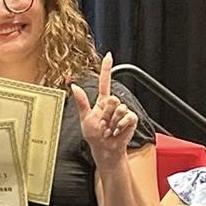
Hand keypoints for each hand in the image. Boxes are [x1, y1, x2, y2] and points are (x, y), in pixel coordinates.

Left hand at [71, 54, 139, 171]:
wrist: (105, 149)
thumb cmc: (94, 136)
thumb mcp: (84, 119)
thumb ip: (81, 102)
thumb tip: (74, 86)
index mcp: (101, 102)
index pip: (104, 82)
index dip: (106, 69)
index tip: (108, 56)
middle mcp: (113, 104)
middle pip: (112, 98)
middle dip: (106, 113)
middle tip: (103, 124)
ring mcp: (122, 111)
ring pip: (119, 108)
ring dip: (112, 122)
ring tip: (109, 129)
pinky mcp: (131, 119)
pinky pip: (126, 117)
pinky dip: (120, 126)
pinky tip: (116, 131)